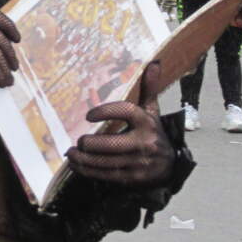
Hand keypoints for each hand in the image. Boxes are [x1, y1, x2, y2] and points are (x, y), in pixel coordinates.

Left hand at [67, 62, 174, 185]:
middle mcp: (143, 142)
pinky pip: (104, 175)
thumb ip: (149, 89)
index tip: (88, 115)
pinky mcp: (131, 178)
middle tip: (79, 140)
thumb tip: (154, 63)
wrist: (170, 167)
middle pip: (110, 144)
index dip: (105, 112)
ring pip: (104, 162)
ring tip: (71, 153)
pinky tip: (76, 165)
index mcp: (146, 122)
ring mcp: (137, 162)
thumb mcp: (153, 112)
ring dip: (83, 158)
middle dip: (89, 143)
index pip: (125, 112)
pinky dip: (87, 170)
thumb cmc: (154, 134)